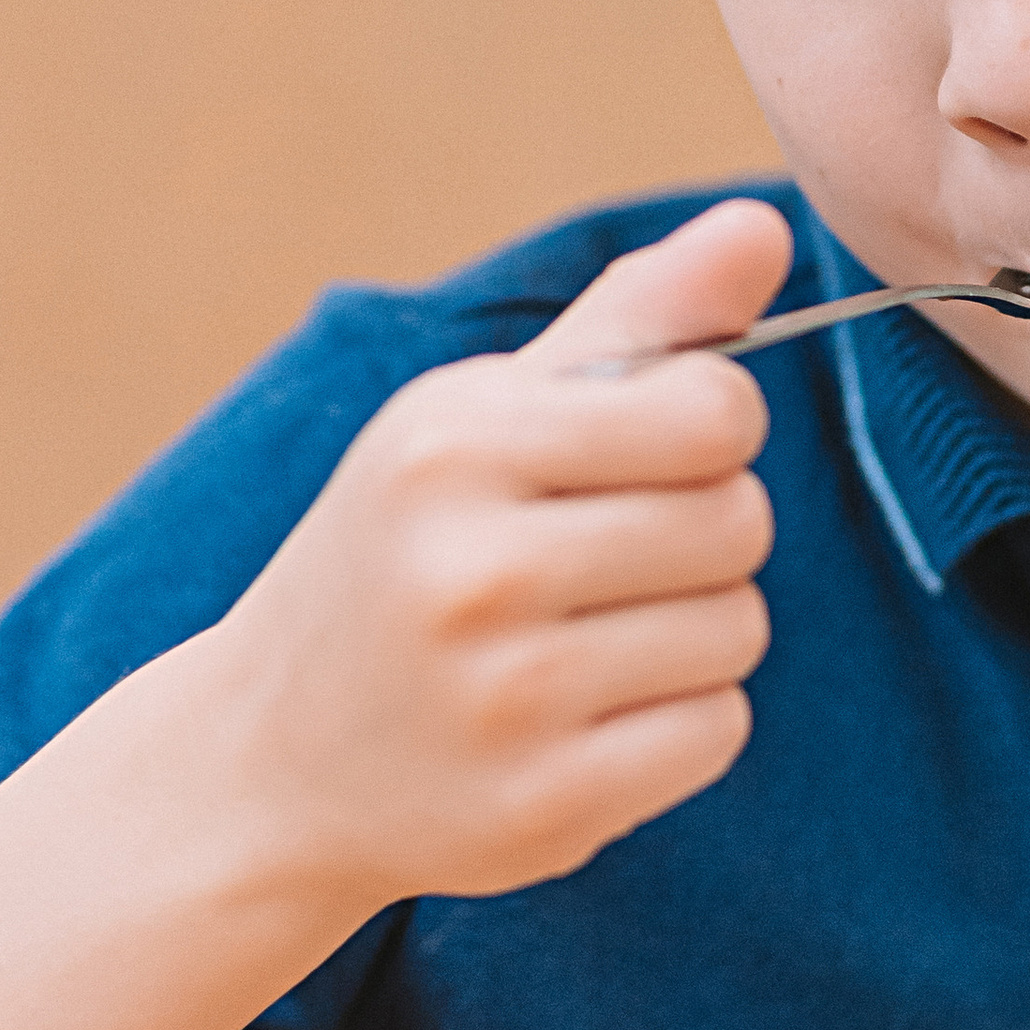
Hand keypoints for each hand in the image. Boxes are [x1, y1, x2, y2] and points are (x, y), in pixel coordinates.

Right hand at [198, 197, 790, 916]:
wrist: (267, 762)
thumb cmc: (405, 553)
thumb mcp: (484, 416)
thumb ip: (635, 319)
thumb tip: (762, 224)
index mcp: (454, 445)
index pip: (713, 411)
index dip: (708, 429)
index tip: (644, 454)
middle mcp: (471, 569)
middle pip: (739, 522)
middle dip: (701, 533)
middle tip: (602, 559)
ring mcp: (506, 699)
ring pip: (737, 630)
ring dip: (694, 632)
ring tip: (584, 640)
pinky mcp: (544, 806)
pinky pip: (716, 731)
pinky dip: (679, 725)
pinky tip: (584, 720)